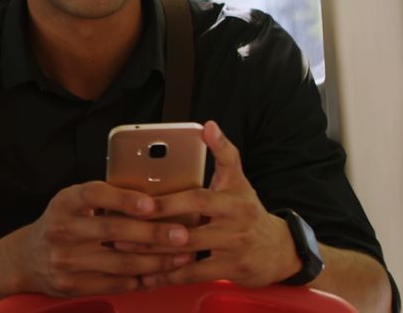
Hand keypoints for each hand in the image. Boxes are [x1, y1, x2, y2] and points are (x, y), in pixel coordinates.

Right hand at [12, 181, 194, 296]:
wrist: (27, 258)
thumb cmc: (62, 223)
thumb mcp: (73, 202)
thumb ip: (105, 199)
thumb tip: (155, 199)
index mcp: (64, 202)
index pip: (94, 196)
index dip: (124, 199)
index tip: (151, 205)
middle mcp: (62, 230)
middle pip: (113, 231)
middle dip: (154, 233)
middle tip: (183, 234)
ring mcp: (65, 260)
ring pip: (121, 262)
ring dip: (157, 261)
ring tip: (182, 256)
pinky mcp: (72, 285)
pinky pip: (116, 284)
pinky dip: (142, 280)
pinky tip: (160, 274)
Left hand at [138, 121, 301, 288]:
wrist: (280, 249)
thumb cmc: (247, 211)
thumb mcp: (238, 180)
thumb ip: (223, 153)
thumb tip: (209, 125)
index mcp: (232, 199)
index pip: (197, 199)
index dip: (170, 202)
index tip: (142, 204)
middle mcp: (235, 225)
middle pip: (189, 229)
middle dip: (154, 230)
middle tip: (122, 229)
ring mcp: (234, 249)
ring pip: (188, 252)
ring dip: (155, 252)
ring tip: (124, 249)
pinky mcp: (232, 271)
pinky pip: (195, 274)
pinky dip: (170, 276)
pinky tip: (148, 275)